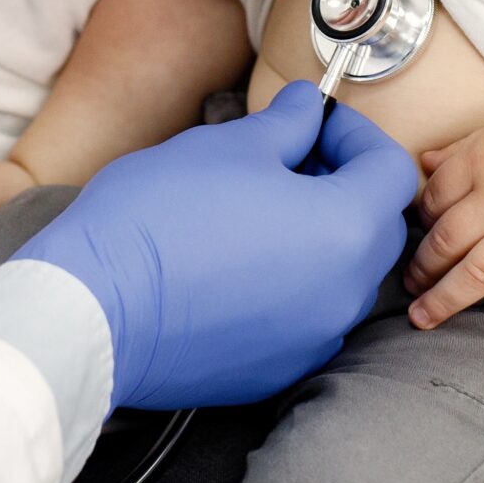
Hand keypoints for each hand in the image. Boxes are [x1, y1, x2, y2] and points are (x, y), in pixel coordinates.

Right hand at [15, 81, 414, 410]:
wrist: (93, 309)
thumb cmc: (159, 218)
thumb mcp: (229, 147)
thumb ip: (287, 127)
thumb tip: (308, 110)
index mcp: (345, 230)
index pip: (390, 172)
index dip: (356, 135)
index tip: (317, 122)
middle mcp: (344, 295)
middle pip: (376, 227)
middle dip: (343, 185)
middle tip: (289, 159)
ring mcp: (311, 340)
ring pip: (341, 276)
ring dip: (317, 237)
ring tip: (257, 210)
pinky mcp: (274, 371)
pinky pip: (304, 318)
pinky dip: (288, 285)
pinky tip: (236, 262)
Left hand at [405, 82, 483, 374]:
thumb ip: (463, 149)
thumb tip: (425, 162)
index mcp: (482, 160)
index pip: (433, 198)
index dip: (420, 217)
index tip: (419, 230)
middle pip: (445, 239)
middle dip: (421, 265)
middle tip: (408, 284)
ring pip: (478, 270)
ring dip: (446, 298)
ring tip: (423, 317)